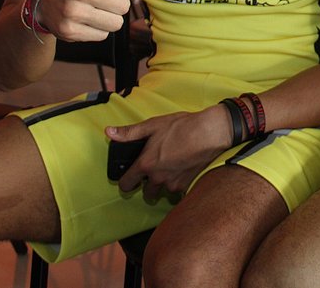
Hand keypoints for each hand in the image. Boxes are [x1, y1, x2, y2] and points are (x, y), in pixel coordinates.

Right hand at [37, 0, 137, 40]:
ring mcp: (73, 12)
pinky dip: (97, 30)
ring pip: (115, 23)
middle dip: (114, 4)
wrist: (44, 4)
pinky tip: (84, 20)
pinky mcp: (70, 31)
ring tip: (92, 9)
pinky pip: (103, 35)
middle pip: (124, 7)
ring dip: (107, 18)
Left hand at [106, 106, 230, 199]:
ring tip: (170, 169)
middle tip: (155, 171)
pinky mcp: (187, 186)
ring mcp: (173, 184)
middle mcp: (157, 178)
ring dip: (163, 185)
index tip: (130, 177)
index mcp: (146, 164)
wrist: (210, 132)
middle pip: (145, 194)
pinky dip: (177, 184)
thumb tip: (109, 132)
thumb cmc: (182, 127)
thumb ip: (130, 132)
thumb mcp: (153, 125)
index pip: (126, 185)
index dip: (126, 182)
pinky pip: (177, 191)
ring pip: (162, 192)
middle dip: (148, 185)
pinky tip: (182, 170)